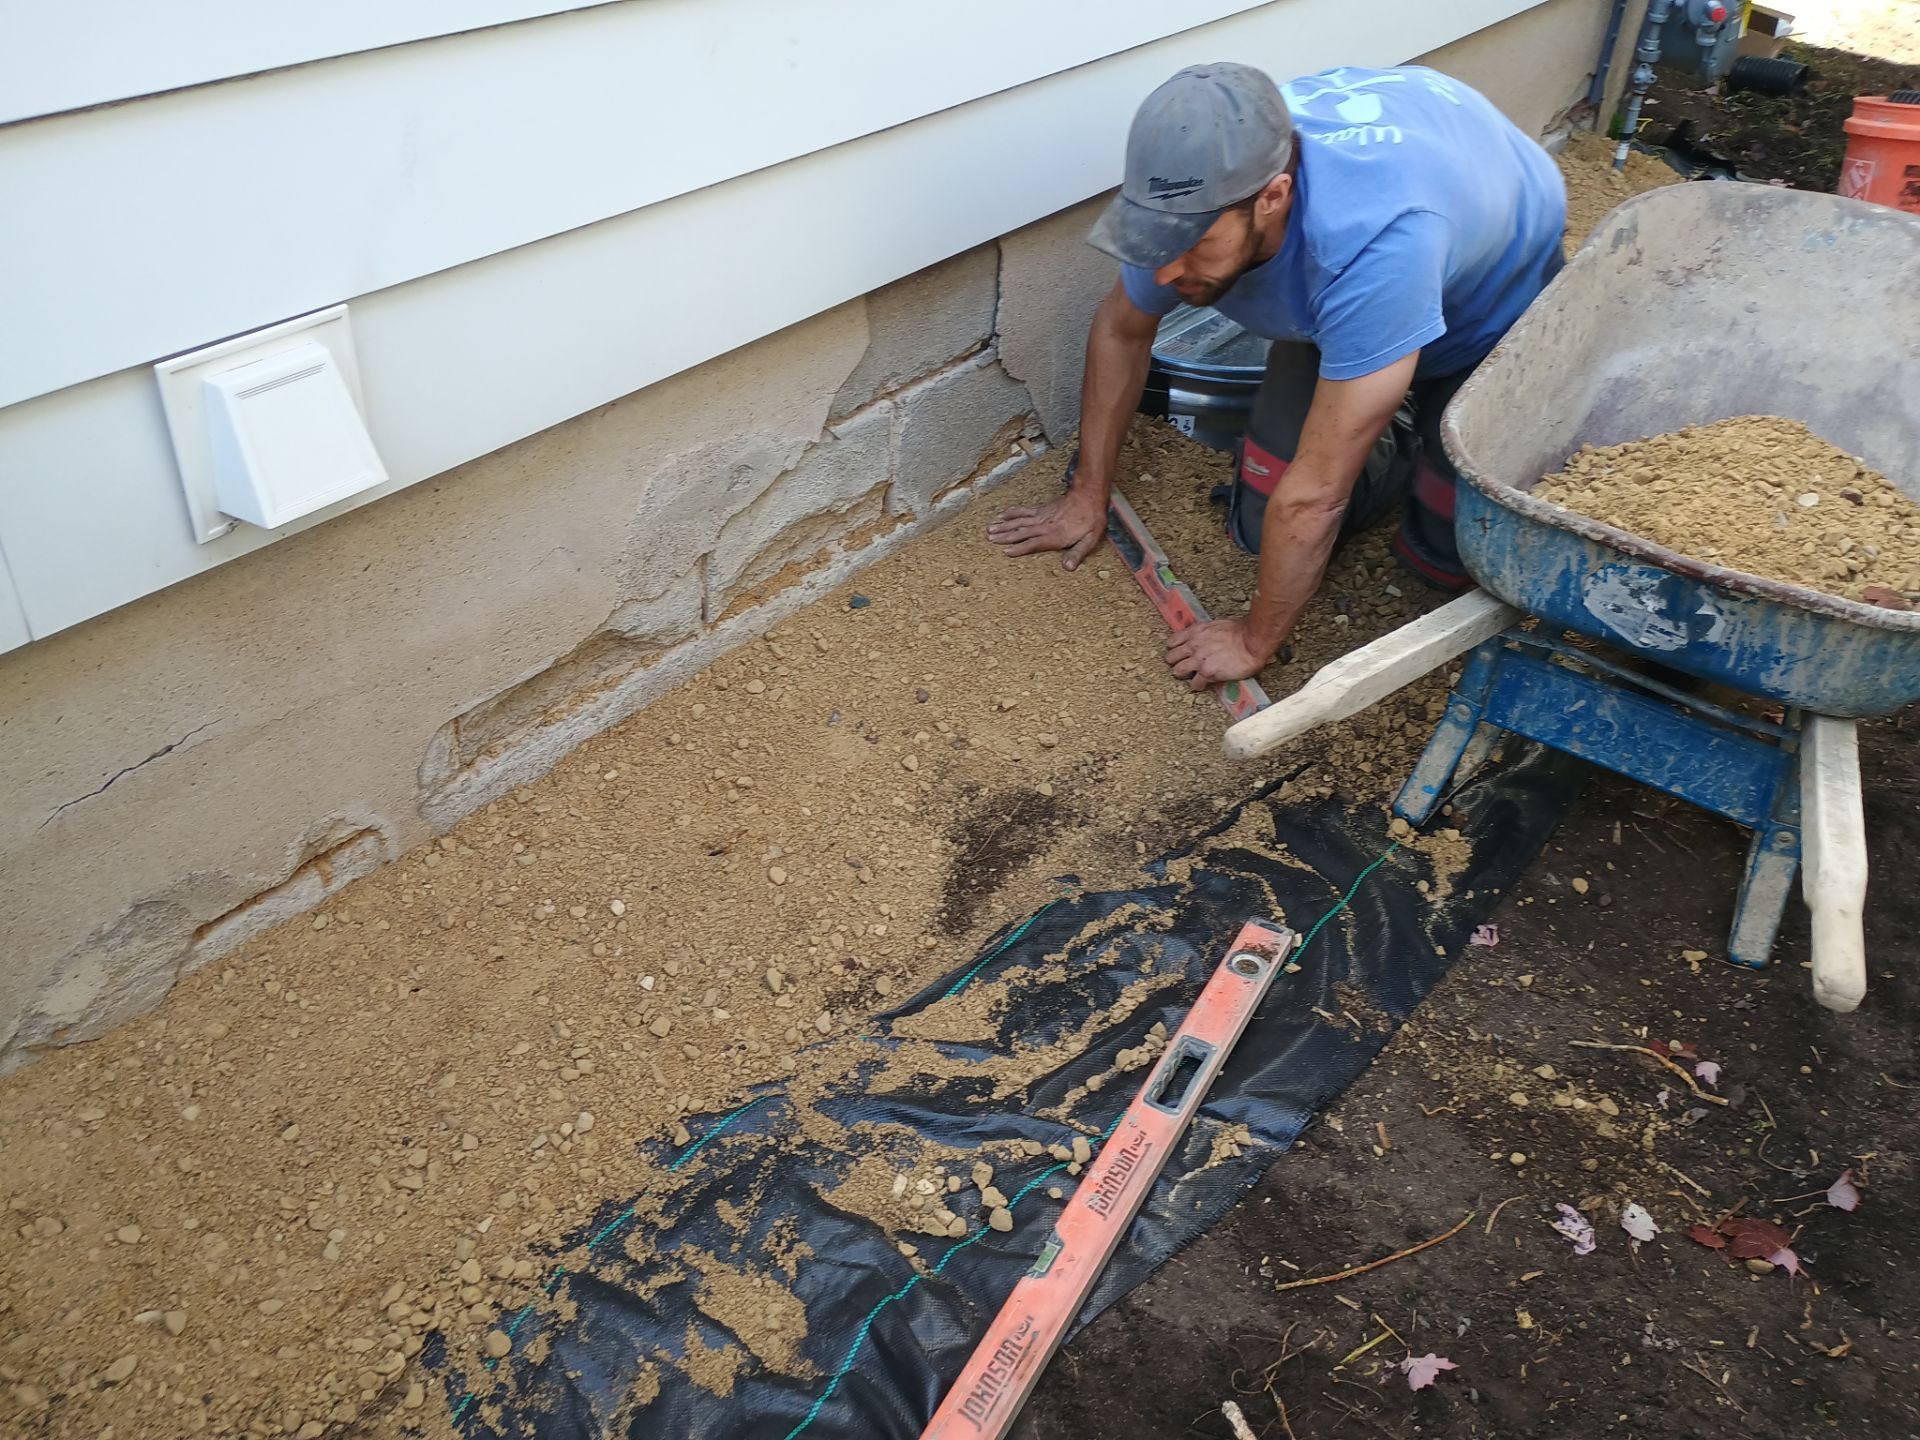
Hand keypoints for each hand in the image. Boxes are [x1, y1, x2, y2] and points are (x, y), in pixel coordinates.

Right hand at [986, 487, 1107, 570]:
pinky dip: (1011, 513)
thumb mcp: (1091, 539)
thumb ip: (1078, 553)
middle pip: (1021, 532)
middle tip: (989, 538)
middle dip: (1005, 536)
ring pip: (1019, 521)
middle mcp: (1045, 526)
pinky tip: (1002, 515)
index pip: (1034, 543)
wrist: (1089, 494)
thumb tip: (1068, 567)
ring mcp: (1041, 516)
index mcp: (1055, 536)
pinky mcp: (1041, 509)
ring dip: (1004, 525)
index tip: (1005, 551)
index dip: (1019, 548)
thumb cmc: (1092, 519)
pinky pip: (1023, 511)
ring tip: (990, 529)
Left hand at [1165, 616, 1271, 691]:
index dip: (1175, 650)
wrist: (1252, 641)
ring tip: (1191, 677)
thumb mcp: (1217, 625)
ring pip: (1178, 671)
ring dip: (1184, 675)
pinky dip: (1197, 686)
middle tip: (1183, 667)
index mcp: (1195, 632)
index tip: (1179, 654)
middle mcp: (1193, 645)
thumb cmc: (1241, 632)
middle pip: (1170, 657)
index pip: (1172, 642)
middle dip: (1176, 663)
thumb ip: (1206, 633)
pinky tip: (1202, 685)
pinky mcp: (1207, 673)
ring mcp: (1199, 660)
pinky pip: (1194, 684)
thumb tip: (1207, 638)